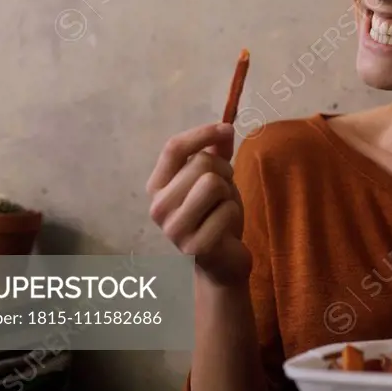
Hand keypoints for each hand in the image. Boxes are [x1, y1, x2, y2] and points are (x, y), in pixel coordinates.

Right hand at [146, 123, 250, 286]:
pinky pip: (226, 210)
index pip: (173, 148)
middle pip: (201, 163)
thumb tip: (225, 128)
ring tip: (222, 208)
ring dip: (228, 193)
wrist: (221, 262)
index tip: (226, 129)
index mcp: (157, 187)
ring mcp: (174, 229)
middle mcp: (158, 207)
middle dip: (224, 171)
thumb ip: (216, 152)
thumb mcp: (215, 179)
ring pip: (213, 184)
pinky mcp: (194, 246)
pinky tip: (225, 230)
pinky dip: (233, 215)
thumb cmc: (215, 215)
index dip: (203, 133)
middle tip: (224, 191)